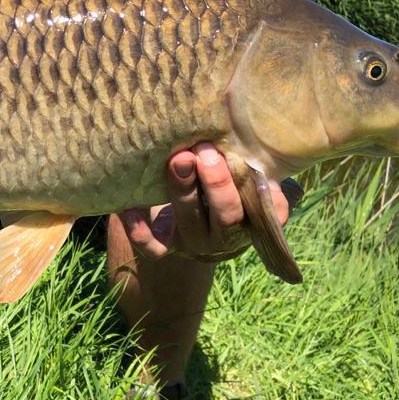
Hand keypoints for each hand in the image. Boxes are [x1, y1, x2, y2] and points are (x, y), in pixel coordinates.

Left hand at [119, 142, 292, 259]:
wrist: (191, 212)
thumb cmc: (223, 183)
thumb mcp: (247, 176)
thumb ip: (260, 168)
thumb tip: (266, 154)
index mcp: (253, 218)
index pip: (269, 212)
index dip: (266, 195)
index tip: (250, 164)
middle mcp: (225, 235)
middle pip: (226, 215)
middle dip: (216, 183)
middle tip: (205, 152)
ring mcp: (193, 242)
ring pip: (190, 222)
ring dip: (184, 191)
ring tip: (178, 160)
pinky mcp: (165, 246)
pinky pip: (151, 247)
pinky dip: (139, 231)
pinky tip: (130, 208)